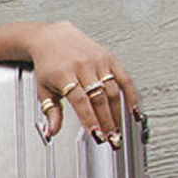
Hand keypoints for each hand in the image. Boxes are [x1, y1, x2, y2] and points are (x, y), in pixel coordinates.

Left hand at [28, 22, 142, 144]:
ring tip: (119, 131)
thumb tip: (52, 132)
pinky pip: (124, 78)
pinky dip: (131, 95)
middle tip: (112, 139)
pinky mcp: (109, 57)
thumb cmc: (49, 64)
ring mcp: (98, 61)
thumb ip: (51, 112)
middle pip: (99, 98)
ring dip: (118, 113)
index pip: (80, 100)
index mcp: (64, 74)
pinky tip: (134, 110)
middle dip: (107, 121)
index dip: (90, 118)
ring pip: (113, 91)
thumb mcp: (43, 89)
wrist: (53, 38)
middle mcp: (82, 66)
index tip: (96, 134)